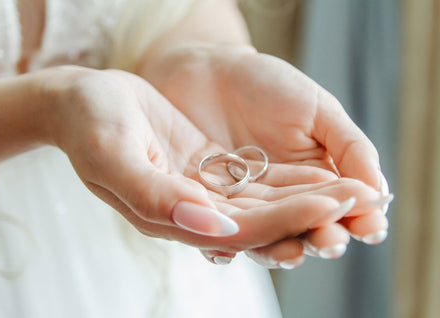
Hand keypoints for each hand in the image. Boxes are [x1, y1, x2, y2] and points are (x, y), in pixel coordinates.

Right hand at [36, 66, 375, 258]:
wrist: (80, 102)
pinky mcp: (205, 169)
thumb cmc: (90, 124)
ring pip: (262, 202)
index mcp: (168, 217)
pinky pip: (253, 180)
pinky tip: (319, 171)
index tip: (331, 202)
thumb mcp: (113, 155)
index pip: (239, 229)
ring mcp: (199, 191)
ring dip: (306, 196)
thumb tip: (212, 228)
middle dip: (311, 210)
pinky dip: (286, 178)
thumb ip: (155, 197)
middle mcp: (189, 211)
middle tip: (360, 197)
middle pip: (260, 220)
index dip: (287, 219)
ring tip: (352, 186)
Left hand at [139, 44, 391, 265]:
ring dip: (280, 248)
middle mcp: (283, 199)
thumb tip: (380, 192)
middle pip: (305, 227)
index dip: (358, 219)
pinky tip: (234, 250)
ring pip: (264, 236)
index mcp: (317, 179)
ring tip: (295, 253)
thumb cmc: (267, 85)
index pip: (341, 206)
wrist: (209, 73)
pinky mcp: (209, 204)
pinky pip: (218, 226)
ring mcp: (246, 204)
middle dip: (321, 237)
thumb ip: (349, 148)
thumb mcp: (317, 110)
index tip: (371, 227)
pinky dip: (226, 240)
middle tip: (331, 241)